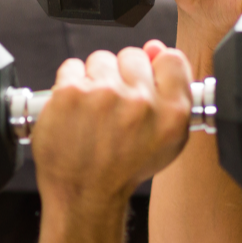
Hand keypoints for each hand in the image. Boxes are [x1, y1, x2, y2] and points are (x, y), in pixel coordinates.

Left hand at [31, 41, 194, 209]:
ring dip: (95, 79)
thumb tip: (155, 48)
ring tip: (93, 112)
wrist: (84, 194)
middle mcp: (140, 103)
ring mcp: (103, 95)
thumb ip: (171, 92)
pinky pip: (72, 67)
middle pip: (133, 56)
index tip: (143, 84)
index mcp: (171, 113)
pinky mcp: (70, 93)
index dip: (155, 69)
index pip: (171, 59)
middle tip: (114, 108)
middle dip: (122, 77)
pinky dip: (70, 84)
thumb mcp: (165, 140)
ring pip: (101, 60)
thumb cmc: (123, 168)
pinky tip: (74, 110)